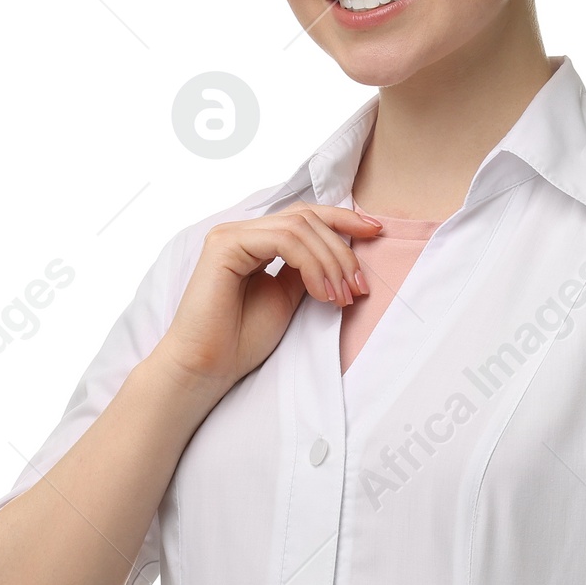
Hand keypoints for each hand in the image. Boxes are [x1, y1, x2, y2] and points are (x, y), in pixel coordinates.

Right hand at [151, 203, 383, 401]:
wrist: (208, 367)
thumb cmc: (242, 340)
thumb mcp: (288, 297)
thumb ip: (307, 270)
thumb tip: (341, 254)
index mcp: (257, 241)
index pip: (306, 216)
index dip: (344, 220)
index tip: (377, 232)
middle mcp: (243, 232)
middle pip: (308, 218)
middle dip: (342, 251)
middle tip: (358, 288)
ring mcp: (232, 235)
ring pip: (299, 227)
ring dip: (330, 262)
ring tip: (341, 297)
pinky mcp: (225, 244)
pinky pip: (283, 240)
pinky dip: (310, 264)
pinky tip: (321, 293)